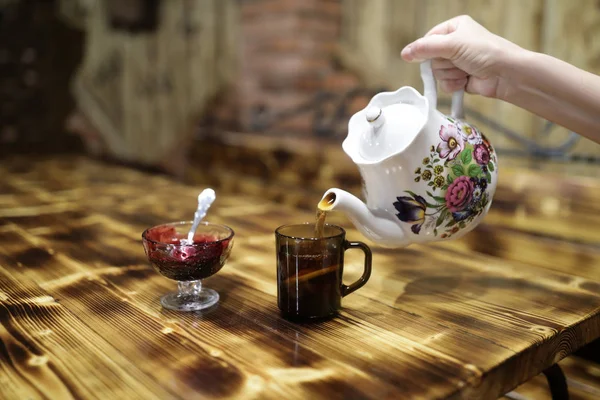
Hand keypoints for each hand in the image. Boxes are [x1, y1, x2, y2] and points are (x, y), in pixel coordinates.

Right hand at [401, 15, 523, 98]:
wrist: (505, 74)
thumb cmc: (485, 52)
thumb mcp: (452, 44)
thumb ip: (426, 48)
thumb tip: (404, 53)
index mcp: (454, 28)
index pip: (428, 39)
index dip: (426, 49)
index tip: (430, 55)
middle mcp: (455, 44)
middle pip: (431, 59)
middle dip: (444, 64)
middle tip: (459, 61)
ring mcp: (457, 62)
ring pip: (437, 73)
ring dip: (450, 75)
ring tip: (466, 71)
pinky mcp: (460, 78)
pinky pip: (444, 84)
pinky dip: (453, 85)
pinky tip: (465, 81)